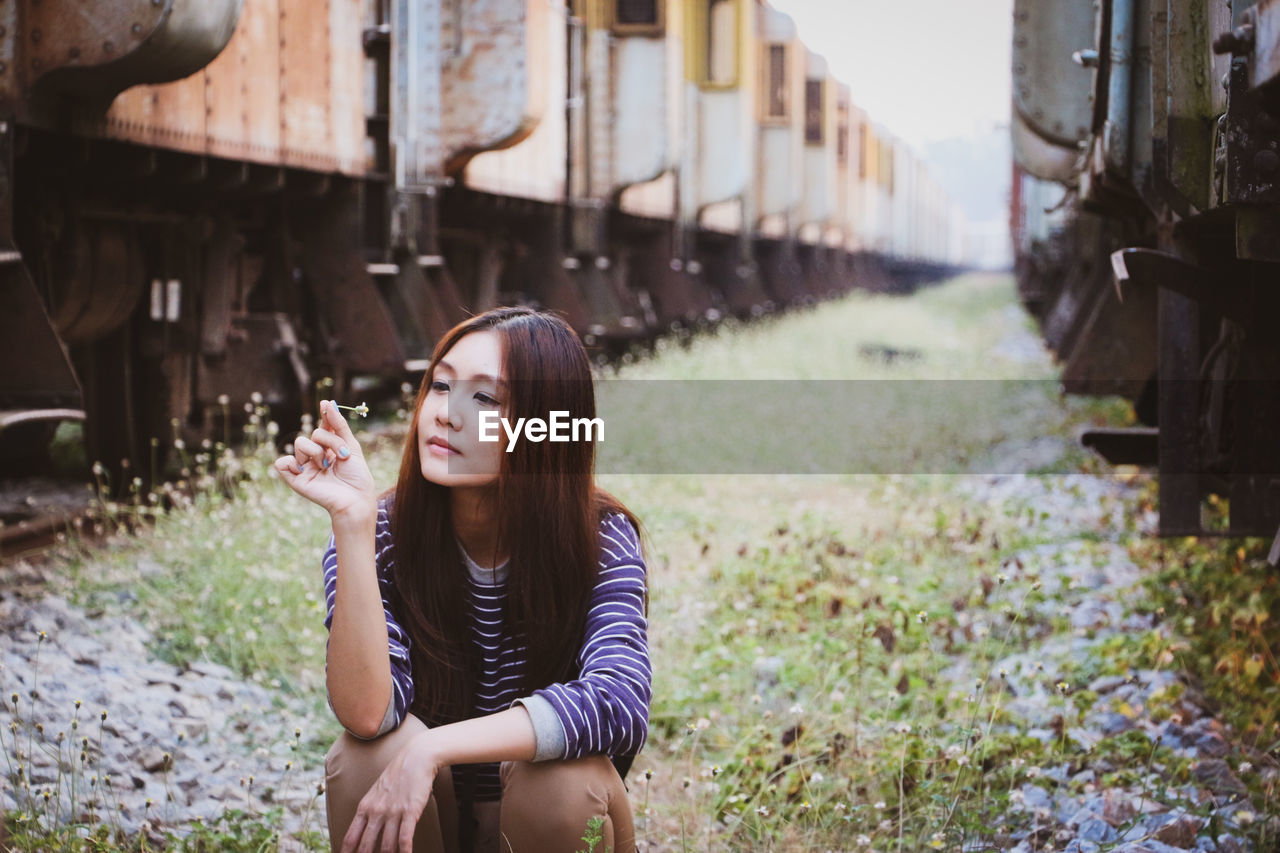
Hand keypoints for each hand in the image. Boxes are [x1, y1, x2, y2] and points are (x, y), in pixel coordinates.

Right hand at [273, 400, 377, 519]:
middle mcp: (316, 456)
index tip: (326, 404)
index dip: (326, 416)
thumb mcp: (351, 445)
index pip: (324, 428)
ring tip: (327, 467)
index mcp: (330, 448)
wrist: (356, 498)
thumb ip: (338, 424)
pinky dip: (290, 463)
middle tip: (342, 456)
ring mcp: (305, 467)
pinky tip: (303, 470)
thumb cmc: (357, 475)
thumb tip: (327, 402)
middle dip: (329, 441)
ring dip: (316, 452)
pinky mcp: (296, 479)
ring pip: (300, 443)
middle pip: (313, 434)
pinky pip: (281, 463)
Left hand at [342, 730, 440, 852]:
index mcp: (365, 807)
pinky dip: (404, 852)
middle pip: (365, 846)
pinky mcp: (410, 811)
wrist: (416, 757)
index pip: (350, 837)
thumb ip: (370, 811)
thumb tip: (365, 832)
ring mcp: (393, 812)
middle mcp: (376, 811)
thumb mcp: (376, 793)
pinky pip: (405, 838)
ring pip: (386, 846)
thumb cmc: (397, 776)